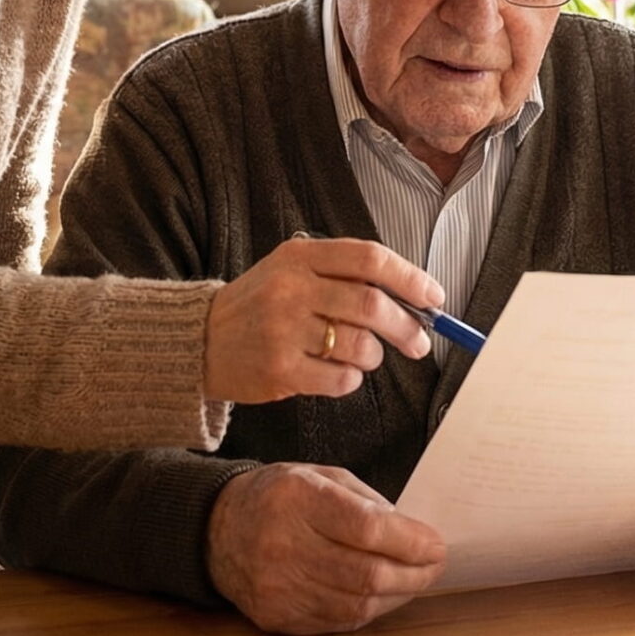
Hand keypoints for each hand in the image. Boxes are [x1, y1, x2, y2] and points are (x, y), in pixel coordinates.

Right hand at [202, 237, 439, 404]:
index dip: (410, 278)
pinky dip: (351, 379)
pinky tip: (337, 372)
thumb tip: (413, 298)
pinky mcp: (279, 370)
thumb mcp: (292, 271)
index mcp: (299, 256)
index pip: (369, 258)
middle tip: (420, 341)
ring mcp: (283, 330)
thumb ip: (344, 277)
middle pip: (372, 305)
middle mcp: (291, 288)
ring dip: (374, 356)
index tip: (434, 297)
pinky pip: (341, 379)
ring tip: (364, 356)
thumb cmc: (260, 305)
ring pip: (361, 346)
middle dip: (407, 326)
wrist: (199, 341)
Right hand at [207, 463, 445, 634]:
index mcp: (296, 499)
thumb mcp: (318, 475)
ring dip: (396, 596)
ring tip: (413, 580)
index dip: (410, 541)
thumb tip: (412, 533)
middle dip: (413, 573)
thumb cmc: (276, 497)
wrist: (216, 530)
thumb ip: (365, 501)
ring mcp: (277, 587)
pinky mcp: (276, 616)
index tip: (435, 544)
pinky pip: (337, 622)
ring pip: (357, 605)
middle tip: (434, 565)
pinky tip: (380, 596)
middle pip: (367, 573)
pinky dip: (368, 610)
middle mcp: (283, 545)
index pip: (366, 528)